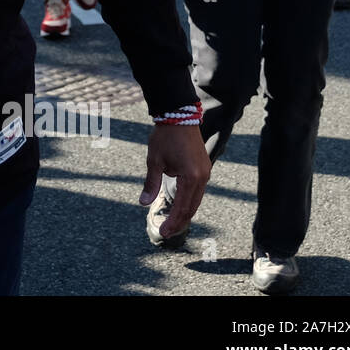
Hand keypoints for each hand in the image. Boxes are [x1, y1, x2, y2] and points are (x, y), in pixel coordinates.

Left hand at [139, 124, 210, 240]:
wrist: (179, 116)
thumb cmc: (165, 137)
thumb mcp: (154, 161)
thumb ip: (151, 183)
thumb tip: (143, 203)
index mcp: (191, 177)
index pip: (182, 207)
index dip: (173, 222)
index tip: (163, 232)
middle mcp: (202, 177)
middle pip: (192, 207)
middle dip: (179, 221)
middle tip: (167, 232)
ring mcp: (205, 173)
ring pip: (196, 200)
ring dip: (185, 212)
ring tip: (173, 223)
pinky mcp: (204, 168)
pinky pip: (197, 190)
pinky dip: (189, 201)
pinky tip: (180, 206)